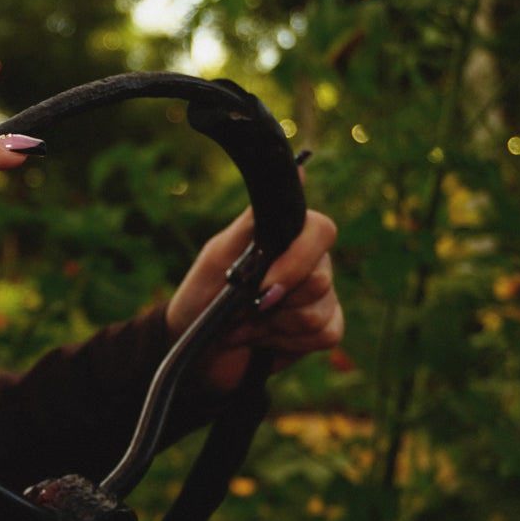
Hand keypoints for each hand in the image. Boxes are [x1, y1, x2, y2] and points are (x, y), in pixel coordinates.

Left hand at [165, 205, 341, 393]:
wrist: (193, 348)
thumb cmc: (202, 296)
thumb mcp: (219, 255)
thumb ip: (254, 221)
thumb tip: (298, 172)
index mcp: (290, 238)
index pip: (321, 231)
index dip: (295, 261)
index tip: (259, 287)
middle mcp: (312, 263)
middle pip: (320, 279)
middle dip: (271, 304)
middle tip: (239, 308)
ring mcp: (321, 298)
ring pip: (319, 312)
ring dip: (271, 326)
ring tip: (243, 325)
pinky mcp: (322, 330)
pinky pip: (326, 335)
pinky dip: (286, 343)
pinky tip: (262, 342)